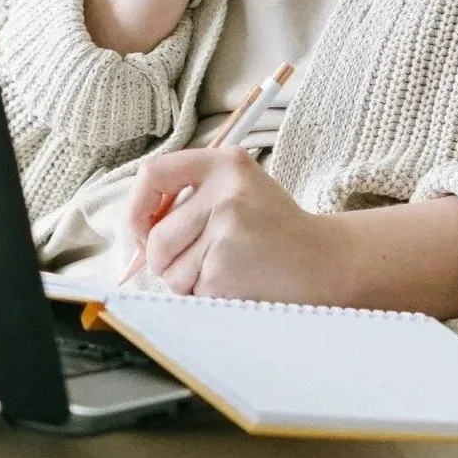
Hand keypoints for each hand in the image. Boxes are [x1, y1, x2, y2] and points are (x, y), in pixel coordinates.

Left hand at [127, 147, 342, 302]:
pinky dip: (206, 294)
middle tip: (197, 261)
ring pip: (169, 270)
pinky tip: (236, 281)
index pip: (154, 173)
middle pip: (157, 236)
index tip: (142, 228)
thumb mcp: (239, 190)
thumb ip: (190, 198)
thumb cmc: (274, 229)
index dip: (137, 206)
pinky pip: (191, 290)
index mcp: (225, 163)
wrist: (322, 261)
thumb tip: (135, 232)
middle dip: (164, 261)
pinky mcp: (226, 267)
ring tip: (224, 268)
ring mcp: (226, 229)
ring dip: (187, 281)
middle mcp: (225, 190)